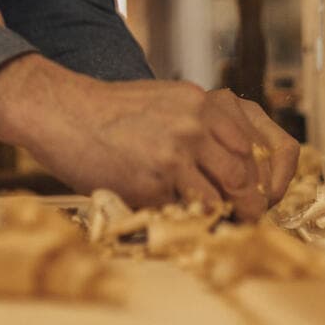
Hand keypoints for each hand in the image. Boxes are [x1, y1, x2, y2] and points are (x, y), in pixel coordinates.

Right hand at [0, 55, 299, 218]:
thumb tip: (237, 157)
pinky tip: (165, 213)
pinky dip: (175, 218)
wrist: (65, 112)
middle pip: (242, 177)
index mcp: (202, 104)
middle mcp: (193, 128)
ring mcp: (171, 157)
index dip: (259, 176)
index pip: (252, 147)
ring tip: (213, 224)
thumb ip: (203, 123)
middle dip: (248, 204)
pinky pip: (176, 213)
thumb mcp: (169, 100)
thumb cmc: (115, 110)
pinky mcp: (149, 184)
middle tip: (246, 218)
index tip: (256, 192)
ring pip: (216, 201)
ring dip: (216, 217)